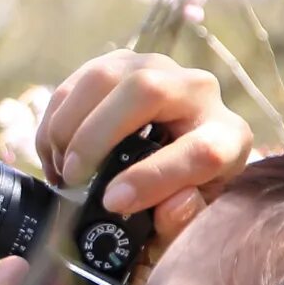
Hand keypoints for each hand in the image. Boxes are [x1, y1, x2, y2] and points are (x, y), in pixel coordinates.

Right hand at [35, 50, 254, 245]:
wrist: (170, 156)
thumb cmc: (178, 193)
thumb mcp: (187, 219)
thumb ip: (182, 221)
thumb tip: (170, 206)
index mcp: (228, 137)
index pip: (202, 150)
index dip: (154, 178)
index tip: (112, 202)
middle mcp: (199, 91)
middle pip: (146, 90)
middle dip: (97, 137)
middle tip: (74, 178)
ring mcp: (156, 68)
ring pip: (103, 77)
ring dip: (69, 126)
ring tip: (61, 168)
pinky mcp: (119, 63)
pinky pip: (76, 81)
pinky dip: (54, 120)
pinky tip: (55, 153)